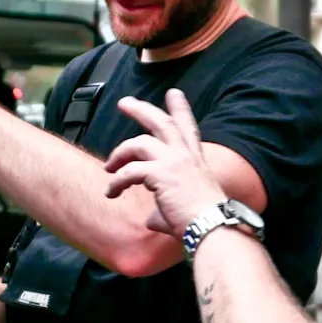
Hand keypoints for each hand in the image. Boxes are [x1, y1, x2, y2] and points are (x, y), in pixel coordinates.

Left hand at [103, 88, 226, 237]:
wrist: (213, 229)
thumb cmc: (203, 224)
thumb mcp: (185, 208)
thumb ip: (164, 209)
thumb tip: (150, 220)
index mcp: (196, 161)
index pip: (187, 128)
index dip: (180, 108)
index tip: (174, 93)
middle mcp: (186, 156)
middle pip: (161, 123)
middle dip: (141, 110)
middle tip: (124, 102)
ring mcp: (173, 162)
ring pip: (139, 143)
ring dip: (119, 153)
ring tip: (108, 166)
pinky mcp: (160, 175)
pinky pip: (129, 171)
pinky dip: (116, 182)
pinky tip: (111, 192)